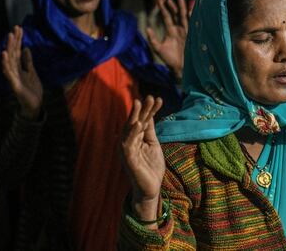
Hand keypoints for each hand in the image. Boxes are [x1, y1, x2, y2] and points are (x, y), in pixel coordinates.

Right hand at [1, 26, 43, 119]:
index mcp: (19, 67)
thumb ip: (27, 61)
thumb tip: (26, 48)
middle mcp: (14, 70)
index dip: (18, 39)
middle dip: (14, 41)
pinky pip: (8, 73)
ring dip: (9, 48)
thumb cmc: (32, 90)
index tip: (19, 28)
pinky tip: (4, 54)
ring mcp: (13, 77)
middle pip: (12, 53)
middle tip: (14, 28)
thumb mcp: (32, 72)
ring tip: (9, 37)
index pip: (17, 50)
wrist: (34, 106)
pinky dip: (6, 63)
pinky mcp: (14, 84)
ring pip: (10, 60)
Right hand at [121, 96, 164, 225]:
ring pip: (129, 131)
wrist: (151, 189)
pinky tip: (137, 124)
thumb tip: (150, 114)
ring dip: (134, 117)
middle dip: (142, 109)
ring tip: (140, 105)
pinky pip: (128, 144)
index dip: (150, 110)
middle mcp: (129, 142)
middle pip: (135, 122)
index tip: (158, 99)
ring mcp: (127, 151)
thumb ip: (150, 130)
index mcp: (135, 138)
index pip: (143, 121)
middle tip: (149, 97)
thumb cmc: (151, 167)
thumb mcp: (153, 144)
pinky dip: (132, 134)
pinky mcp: (128, 159)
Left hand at [148, 0, 188, 78]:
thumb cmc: (169, 59)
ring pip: (183, 16)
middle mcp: (178, 29)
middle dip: (172, 5)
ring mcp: (185, 31)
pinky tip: (191, 10)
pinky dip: (191, 16)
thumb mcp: (158, 49)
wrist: (180, 68)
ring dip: (181, 7)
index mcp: (170, 31)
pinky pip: (191, 23)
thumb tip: (147, 28)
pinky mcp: (191, 35)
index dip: (163, 8)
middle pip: (175, 14)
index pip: (166, 16)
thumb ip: (152, 39)